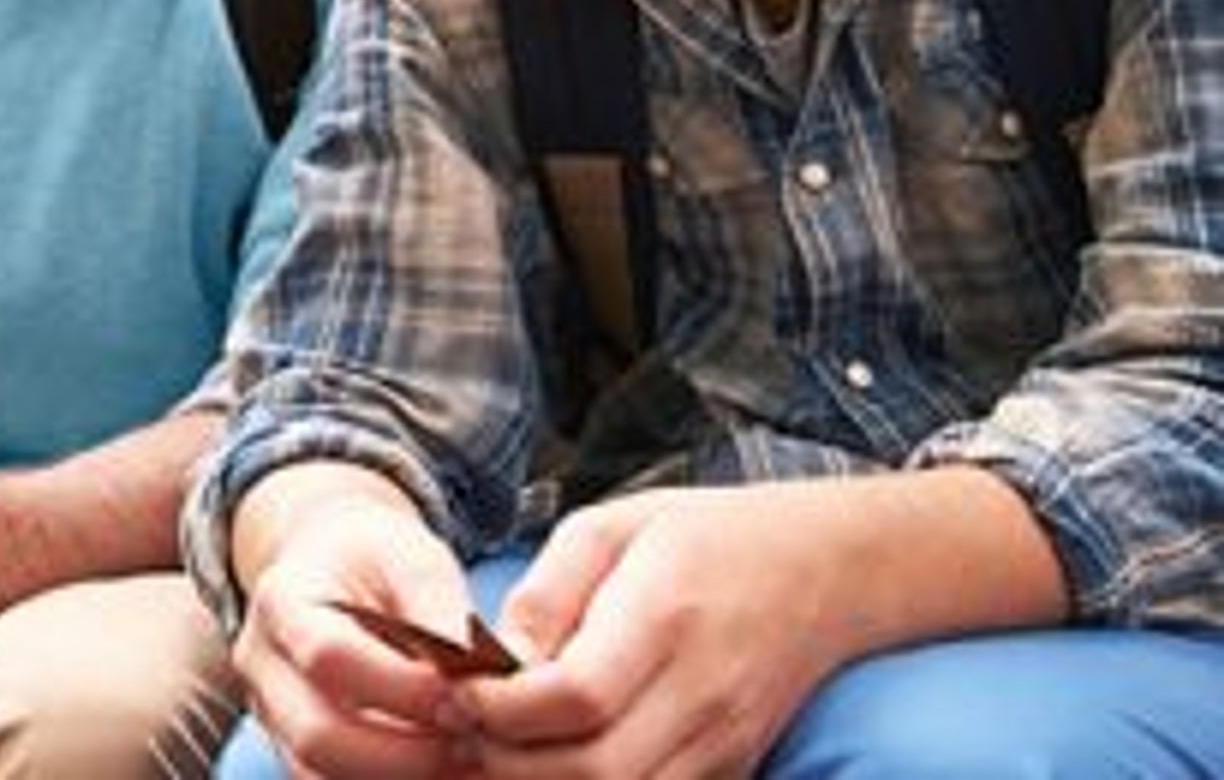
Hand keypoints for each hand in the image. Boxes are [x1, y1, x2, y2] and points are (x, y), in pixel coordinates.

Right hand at [234, 492, 480, 779]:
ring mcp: (269, 713)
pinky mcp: (290, 748)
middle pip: (317, 737)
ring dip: (399, 776)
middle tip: (469, 738)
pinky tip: (436, 764)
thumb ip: (441, 614)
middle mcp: (261, 663)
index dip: (402, 687)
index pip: (328, 656)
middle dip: (404, 754)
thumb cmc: (378, 558)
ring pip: (320, 777)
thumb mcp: (413, 558)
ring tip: (459, 751)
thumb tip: (481, 680)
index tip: (463, 693)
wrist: (333, 564)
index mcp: (281, 598)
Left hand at [461, 483, 868, 779]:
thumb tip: (493, 660)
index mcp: (666, 614)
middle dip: (508, 764)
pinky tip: (551, 765)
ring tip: (498, 750)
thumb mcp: (611, 527)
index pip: (577, 696)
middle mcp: (702, 692)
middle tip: (463, 730)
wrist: (822, 568)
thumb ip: (547, 593)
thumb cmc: (702, 535)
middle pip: (594, 772)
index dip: (504, 710)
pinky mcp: (732, 772)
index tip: (460, 691)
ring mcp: (724, 743)